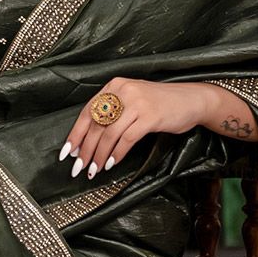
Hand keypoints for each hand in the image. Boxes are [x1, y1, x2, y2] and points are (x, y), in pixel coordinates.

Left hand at [58, 78, 231, 179]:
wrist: (191, 100)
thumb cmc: (159, 104)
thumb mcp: (132, 100)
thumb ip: (111, 113)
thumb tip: (87, 140)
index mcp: (114, 86)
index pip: (87, 113)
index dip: (75, 135)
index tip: (66, 153)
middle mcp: (123, 91)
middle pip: (96, 126)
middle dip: (85, 150)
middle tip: (77, 168)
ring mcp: (137, 103)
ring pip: (109, 134)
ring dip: (99, 156)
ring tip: (94, 170)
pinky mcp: (150, 116)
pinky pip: (126, 139)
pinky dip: (117, 154)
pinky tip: (111, 164)